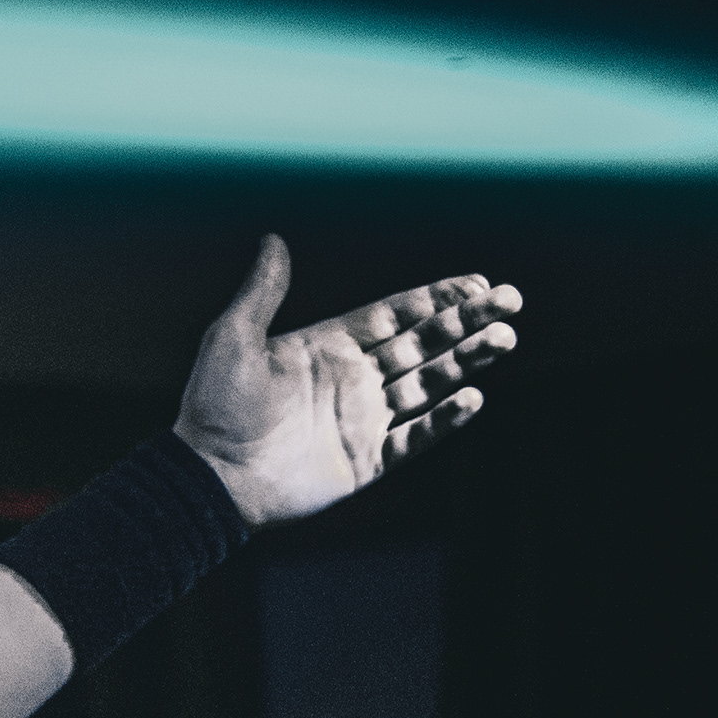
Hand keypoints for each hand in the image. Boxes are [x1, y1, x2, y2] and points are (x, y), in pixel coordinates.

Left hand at [172, 234, 521, 527]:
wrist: (207, 477)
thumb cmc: (213, 407)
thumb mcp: (233, 339)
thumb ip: (262, 292)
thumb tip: (273, 240)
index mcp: (327, 347)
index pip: (394, 316)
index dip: (435, 299)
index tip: (476, 282)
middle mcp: (351, 380)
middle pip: (422, 344)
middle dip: (466, 322)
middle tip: (509, 301)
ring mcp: (361, 420)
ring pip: (428, 385)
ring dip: (467, 362)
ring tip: (505, 339)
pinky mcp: (365, 461)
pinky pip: (415, 438)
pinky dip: (445, 420)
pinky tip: (473, 397)